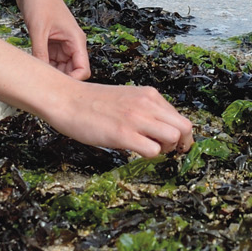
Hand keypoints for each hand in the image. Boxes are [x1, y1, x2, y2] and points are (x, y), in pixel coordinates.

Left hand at [20, 0, 90, 79]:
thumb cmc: (39, 0)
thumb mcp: (38, 29)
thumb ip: (40, 53)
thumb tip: (40, 75)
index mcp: (76, 40)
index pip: (83, 69)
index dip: (72, 81)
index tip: (56, 87)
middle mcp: (71, 43)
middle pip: (71, 71)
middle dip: (59, 79)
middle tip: (41, 86)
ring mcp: (60, 43)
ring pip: (59, 67)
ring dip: (49, 72)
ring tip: (34, 77)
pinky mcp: (50, 41)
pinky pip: (49, 59)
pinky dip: (42, 64)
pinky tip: (31, 67)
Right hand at [44, 83, 194, 158]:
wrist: (67, 99)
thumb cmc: (92, 102)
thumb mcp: (127, 98)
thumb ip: (145, 110)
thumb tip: (161, 128)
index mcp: (149, 95)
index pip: (180, 117)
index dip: (181, 135)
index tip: (175, 145)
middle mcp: (147, 104)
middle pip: (185, 128)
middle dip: (181, 144)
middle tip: (167, 151)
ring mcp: (136, 119)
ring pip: (174, 138)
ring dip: (166, 150)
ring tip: (148, 149)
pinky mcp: (123, 134)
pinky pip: (153, 150)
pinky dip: (149, 155)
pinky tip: (134, 151)